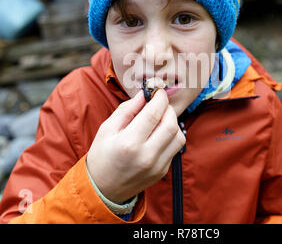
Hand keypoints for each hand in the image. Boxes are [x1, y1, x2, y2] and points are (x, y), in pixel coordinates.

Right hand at [86, 89, 185, 203]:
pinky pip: (175, 148)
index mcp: (129, 143)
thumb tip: (144, 94)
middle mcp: (146, 156)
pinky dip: (171, 136)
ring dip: (173, 122)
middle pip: (171, 124)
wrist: (103, 188)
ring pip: (178, 136)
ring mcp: (157, 166)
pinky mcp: (162, 171)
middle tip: (159, 104)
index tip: (158, 91)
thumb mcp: (107, 129)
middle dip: (168, 109)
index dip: (159, 98)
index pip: (154, 114)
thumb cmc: (102, 155)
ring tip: (160, 119)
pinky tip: (159, 134)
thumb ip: (126, 109)